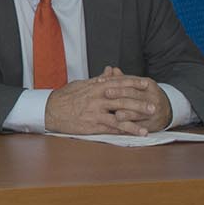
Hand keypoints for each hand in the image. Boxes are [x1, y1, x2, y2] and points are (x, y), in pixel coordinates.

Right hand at [45, 67, 170, 135]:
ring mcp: (96, 111)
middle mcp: (98, 97)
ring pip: (121, 113)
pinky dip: (127, 130)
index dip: (135, 83)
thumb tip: (110, 71)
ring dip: (137, 118)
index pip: (119, 82)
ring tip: (150, 120)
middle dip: (140, 102)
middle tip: (154, 104)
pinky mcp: (93, 124)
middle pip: (123, 98)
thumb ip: (98, 79)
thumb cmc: (64, 97)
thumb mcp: (82, 84)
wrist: (49, 110)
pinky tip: (138, 133)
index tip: (148, 84)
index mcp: (96, 86)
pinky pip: (114, 127)